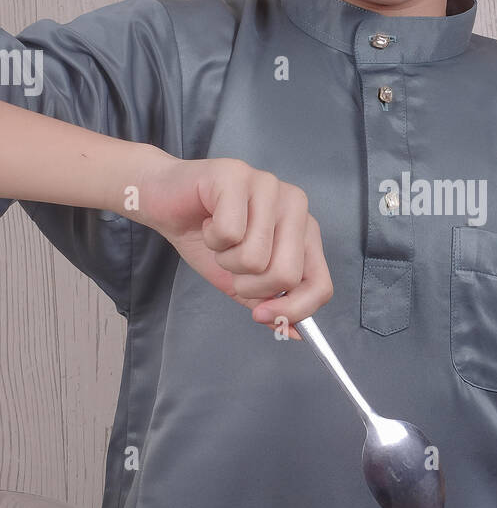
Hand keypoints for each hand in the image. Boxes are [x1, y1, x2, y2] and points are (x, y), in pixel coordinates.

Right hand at [135, 154, 332, 336]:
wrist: (164, 202)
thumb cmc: (206, 236)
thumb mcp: (242, 279)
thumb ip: (271, 302)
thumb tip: (294, 332)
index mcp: (305, 230)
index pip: (319, 283)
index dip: (292, 309)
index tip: (260, 315)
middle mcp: (295, 204)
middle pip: (286, 275)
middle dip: (248, 283)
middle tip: (230, 263)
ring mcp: (269, 186)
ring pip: (255, 257)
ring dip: (225, 259)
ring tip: (219, 239)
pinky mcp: (237, 176)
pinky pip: (229, 233)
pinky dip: (211, 239)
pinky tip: (208, 221)